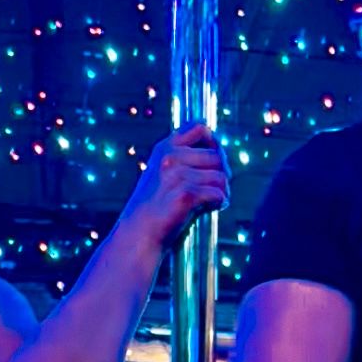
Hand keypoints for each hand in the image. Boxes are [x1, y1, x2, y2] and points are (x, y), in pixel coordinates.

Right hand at [120, 123, 228, 254]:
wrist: (139, 234)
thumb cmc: (155, 206)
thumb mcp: (162, 173)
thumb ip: (183, 159)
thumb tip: (219, 153)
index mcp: (165, 148)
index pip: (200, 128)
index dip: (214, 143)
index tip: (214, 162)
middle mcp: (170, 157)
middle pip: (217, 156)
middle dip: (222, 173)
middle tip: (216, 189)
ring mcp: (177, 175)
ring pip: (221, 176)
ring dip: (222, 190)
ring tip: (213, 201)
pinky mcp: (186, 194)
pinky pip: (218, 194)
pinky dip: (220, 202)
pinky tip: (213, 208)